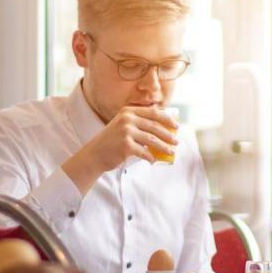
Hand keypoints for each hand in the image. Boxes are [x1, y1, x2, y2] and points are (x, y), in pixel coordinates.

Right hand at [61, 106, 177, 193]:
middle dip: (168, 135)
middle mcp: (127, 119)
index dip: (167, 119)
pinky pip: (144, 152)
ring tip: (171, 151)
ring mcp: (126, 132)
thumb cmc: (112, 141)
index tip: (177, 126)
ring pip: (152, 140)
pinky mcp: (126, 145)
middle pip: (155, 126)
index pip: (153, 113)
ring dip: (164, 147)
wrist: (94, 154)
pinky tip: (154, 160)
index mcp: (128, 112)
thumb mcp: (123, 126)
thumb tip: (163, 129)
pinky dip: (151, 157)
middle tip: (177, 141)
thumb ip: (139, 124)